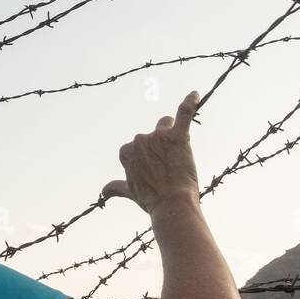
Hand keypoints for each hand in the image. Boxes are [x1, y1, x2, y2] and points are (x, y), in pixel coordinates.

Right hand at [101, 91, 200, 212]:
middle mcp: (139, 139)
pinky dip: (190, 102)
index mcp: (126, 150)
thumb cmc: (151, 199)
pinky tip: (196, 94)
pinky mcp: (178, 136)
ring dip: (172, 134)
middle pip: (153, 133)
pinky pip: (184, 113)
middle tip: (168, 167)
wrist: (171, 203)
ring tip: (179, 156)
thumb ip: (117, 187)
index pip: (138, 145)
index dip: (148, 157)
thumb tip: (104, 191)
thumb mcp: (131, 192)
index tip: (153, 171)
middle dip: (160, 145)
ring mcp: (158, 137)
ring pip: (167, 124)